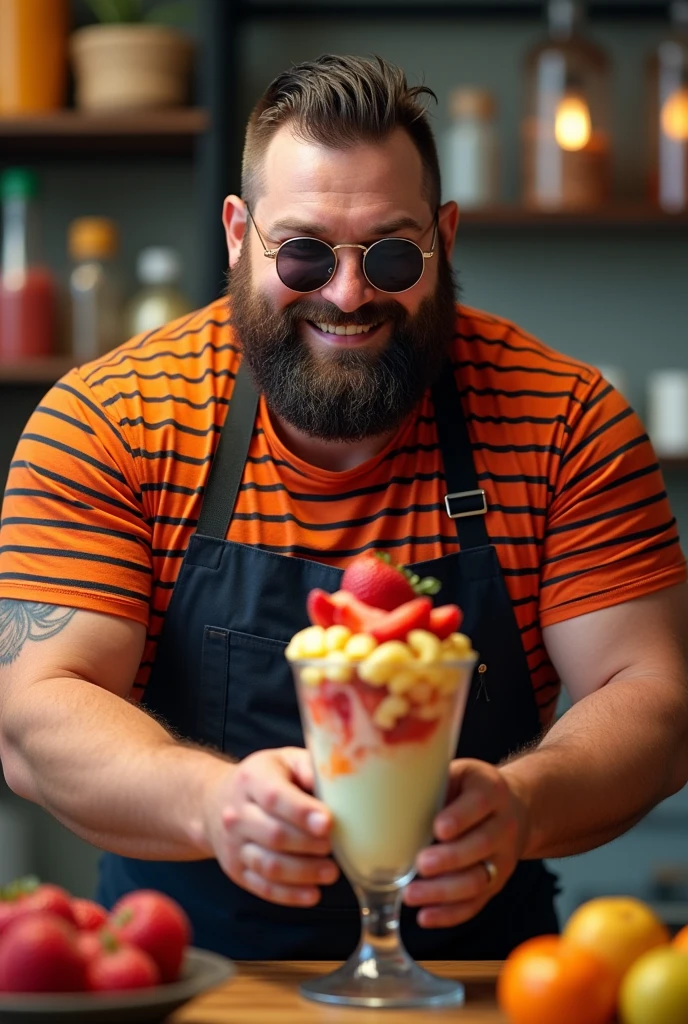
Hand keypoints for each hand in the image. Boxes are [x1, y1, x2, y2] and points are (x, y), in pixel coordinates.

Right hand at [201, 747, 339, 906]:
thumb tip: (338, 787)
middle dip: (308, 844)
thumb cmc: (263, 778)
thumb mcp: (285, 761)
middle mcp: (236, 814)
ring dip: (303, 872)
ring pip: (269, 865)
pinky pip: (262, 887)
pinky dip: (289, 895)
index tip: (328, 823)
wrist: (214, 801)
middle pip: (274, 835)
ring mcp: (233, 845)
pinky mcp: (236, 870)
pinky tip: (313, 894)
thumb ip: (310, 768)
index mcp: (251, 779)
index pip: (275, 797)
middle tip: (334, 846)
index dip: (302, 812)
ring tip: (331, 872)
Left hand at [403, 758, 529, 927]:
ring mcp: (503, 858)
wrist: (514, 807)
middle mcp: (503, 825)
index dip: (459, 817)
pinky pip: (476, 903)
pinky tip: (425, 915)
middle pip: (481, 845)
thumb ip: (432, 783)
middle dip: (449, 859)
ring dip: (444, 891)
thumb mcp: (458, 773)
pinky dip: (450, 914)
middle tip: (420, 864)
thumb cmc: (471, 789)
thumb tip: (385, 794)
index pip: (480, 803)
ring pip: (478, 879)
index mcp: (491, 790)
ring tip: (412, 894)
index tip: (437, 828)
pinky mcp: (497, 883)